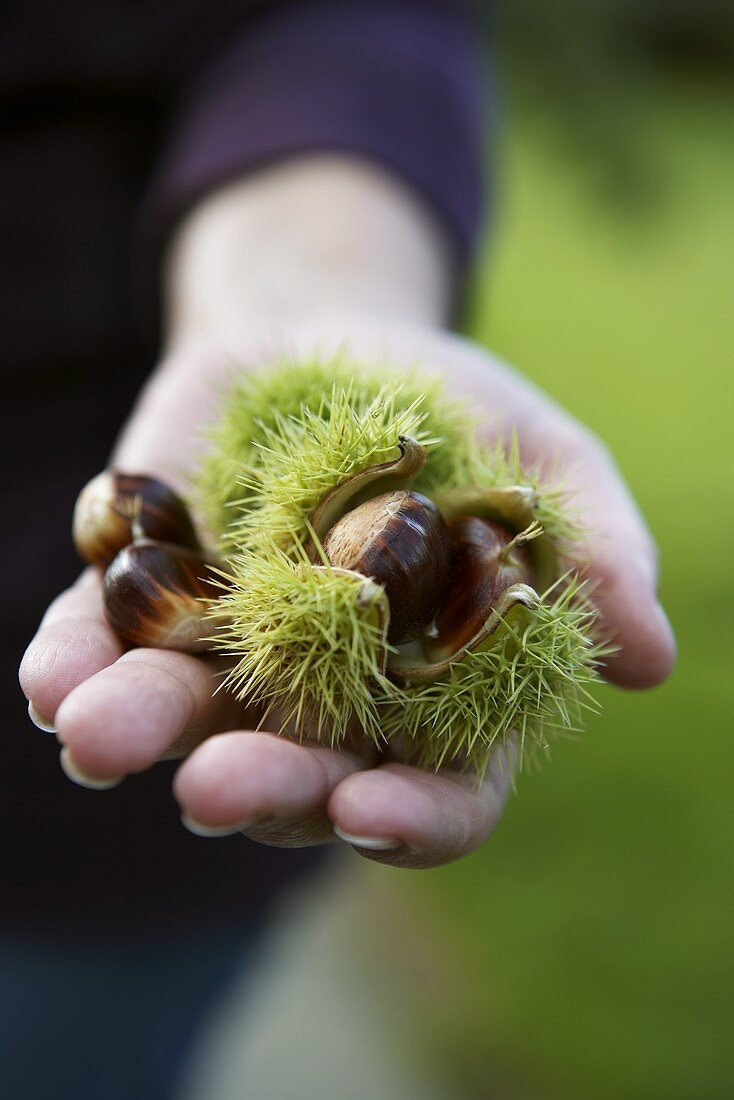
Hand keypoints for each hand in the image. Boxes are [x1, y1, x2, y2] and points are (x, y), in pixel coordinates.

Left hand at [18, 316, 675, 868]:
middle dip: (257, 788)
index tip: (371, 812)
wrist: (336, 339)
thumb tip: (654, 656)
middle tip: (216, 790)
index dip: (410, 817)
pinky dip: (71, 660)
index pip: (434, 789)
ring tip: (97, 736)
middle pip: (297, 775)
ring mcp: (228, 651)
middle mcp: (323, 699)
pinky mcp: (147, 592)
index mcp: (429, 695)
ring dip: (141, 733)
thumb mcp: (546, 463)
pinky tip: (51, 679)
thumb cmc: (458, 413)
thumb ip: (594, 553)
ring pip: (186, 719)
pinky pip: (99, 639)